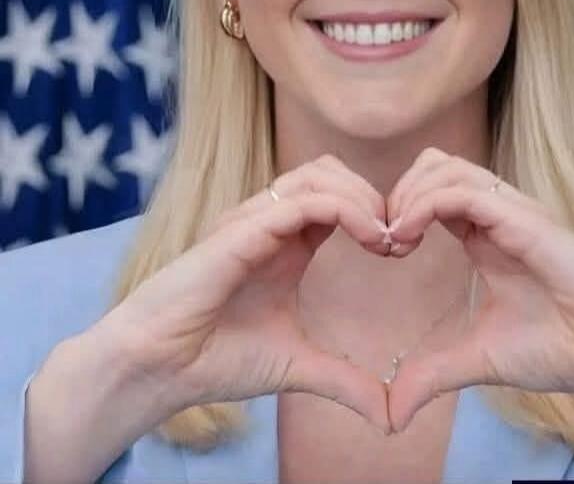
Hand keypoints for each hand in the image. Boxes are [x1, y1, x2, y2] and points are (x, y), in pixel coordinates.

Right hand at [97, 155, 391, 432]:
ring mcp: (254, 220)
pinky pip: (303, 201)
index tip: (399, 248)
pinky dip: (345, 208)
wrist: (159, 370)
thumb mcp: (297, 365)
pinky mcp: (242, 229)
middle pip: (331, 172)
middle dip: (372, 194)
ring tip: (383, 236)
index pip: (336, 195)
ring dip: (361, 196)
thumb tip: (390, 416)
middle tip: (397, 237)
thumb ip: (343, 380)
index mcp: (285, 242)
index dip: (373, 211)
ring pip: (318, 174)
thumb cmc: (216, 359)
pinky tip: (368, 237)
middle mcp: (270, 222)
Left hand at [383, 147, 573, 431]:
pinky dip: (425, 205)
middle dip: (399, 192)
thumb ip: (434, 374)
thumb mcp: (479, 358)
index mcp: (486, 233)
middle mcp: (496, 212)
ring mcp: (510, 210)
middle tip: (386, 238)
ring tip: (396, 238)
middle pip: (435, 164)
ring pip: (446, 167)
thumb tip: (391, 413)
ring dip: (409, 195)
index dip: (402, 208)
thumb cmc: (560, 347)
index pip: (434, 189)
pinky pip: (463, 192)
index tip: (385, 249)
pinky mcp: (522, 218)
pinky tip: (408, 236)